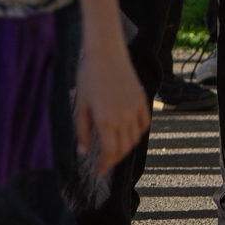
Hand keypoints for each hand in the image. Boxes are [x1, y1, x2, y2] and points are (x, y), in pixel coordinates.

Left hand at [73, 31, 150, 175]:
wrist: (106, 52)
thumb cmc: (89, 77)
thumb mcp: (81, 106)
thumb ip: (82, 132)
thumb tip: (83, 153)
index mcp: (106, 121)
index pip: (109, 153)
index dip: (105, 165)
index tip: (98, 171)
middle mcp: (123, 117)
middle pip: (123, 148)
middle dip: (113, 159)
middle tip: (104, 163)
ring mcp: (135, 109)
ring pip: (135, 138)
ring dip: (126, 147)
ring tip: (115, 149)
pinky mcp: (142, 100)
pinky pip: (144, 124)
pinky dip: (137, 133)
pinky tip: (128, 134)